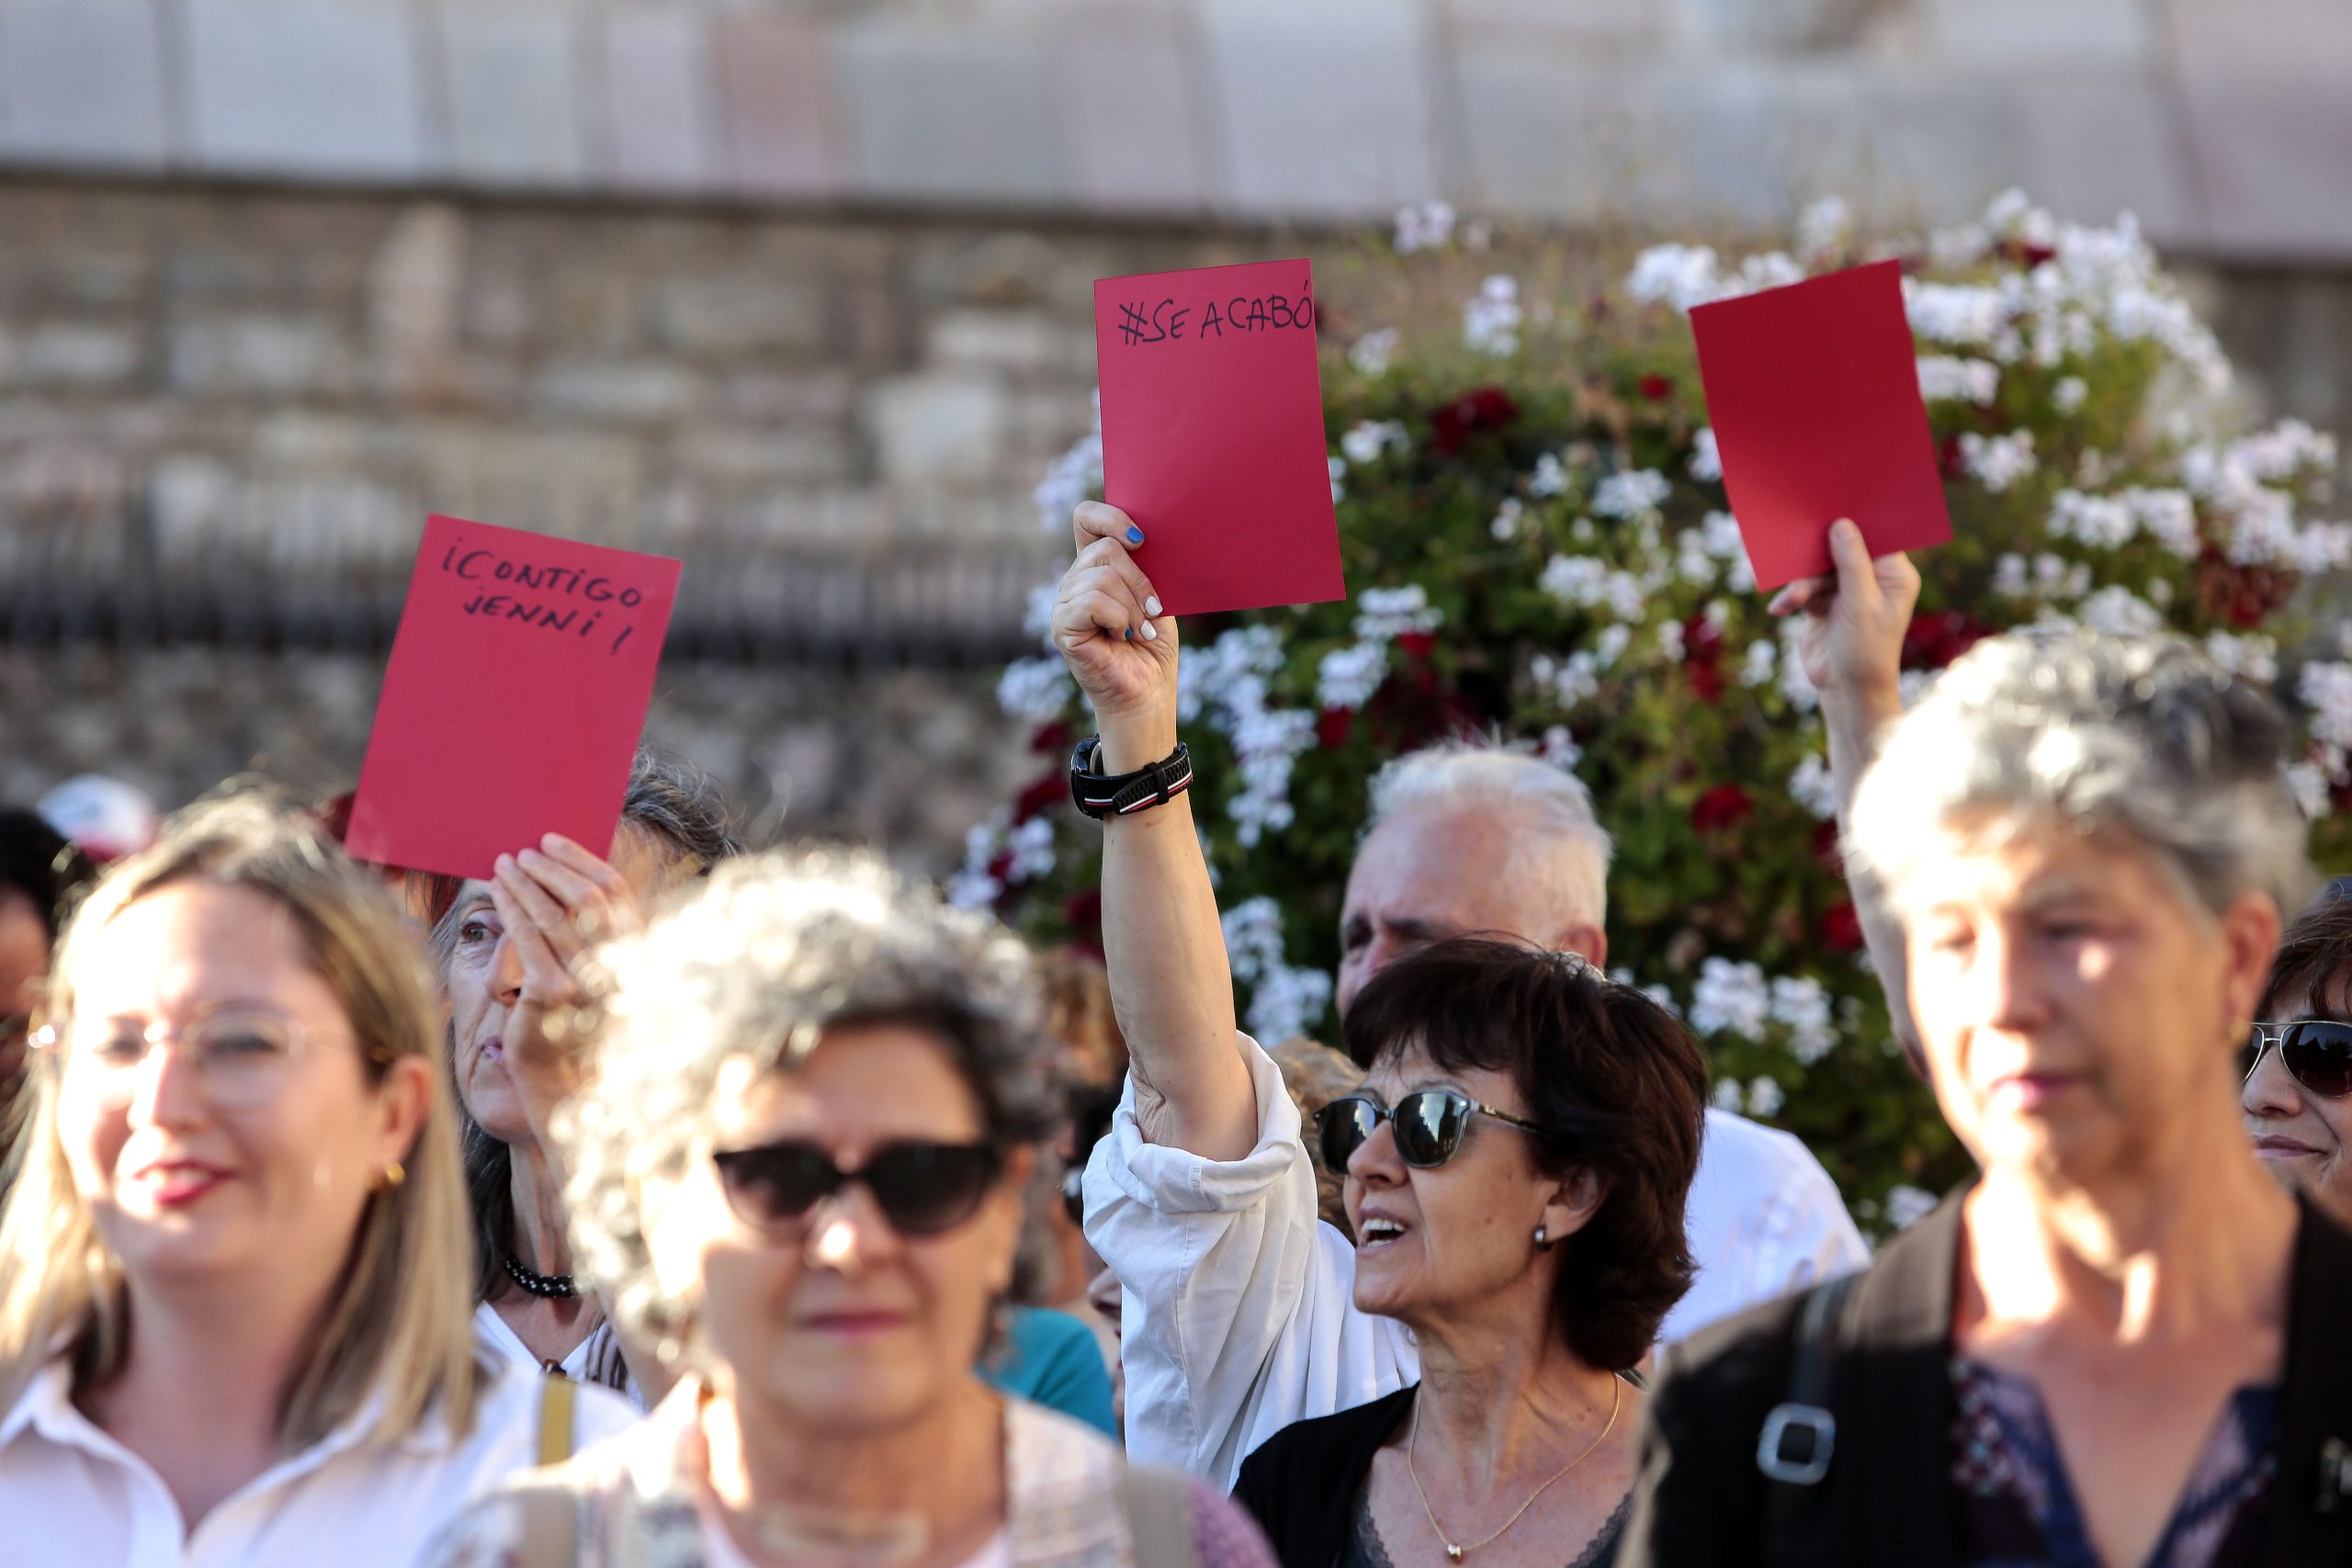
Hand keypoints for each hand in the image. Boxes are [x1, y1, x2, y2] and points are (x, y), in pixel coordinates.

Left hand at [487, 833, 642, 1080]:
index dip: (583, 860)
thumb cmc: (568, 1010)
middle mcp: (617, 963)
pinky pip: (526, 937)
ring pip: (552, 914)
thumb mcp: (588, 965)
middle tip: (524, 851)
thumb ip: (585, 927)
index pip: (614, 891)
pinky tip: (496, 893)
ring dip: (525, 883)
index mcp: (633, 950)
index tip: (553, 841)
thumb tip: (556, 872)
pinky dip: (510, 907)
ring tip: (504, 865)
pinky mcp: (551, 992)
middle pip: (586, 898)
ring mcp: (586, 979)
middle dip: (551, 868)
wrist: (556, 1069)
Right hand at [1053, 501, 1177, 766]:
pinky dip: (1119, 618)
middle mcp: (1074, 580)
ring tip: (1140, 632)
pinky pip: (1093, 602)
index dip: (1111, 517)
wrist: (1148, 693)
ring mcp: (1064, 603)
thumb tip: (1144, 539)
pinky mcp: (1062, 627)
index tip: (1142, 539)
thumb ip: (1145, 567)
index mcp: (1096, 567)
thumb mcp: (1156, 597)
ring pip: (1102, 576)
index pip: (1087, 519)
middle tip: (1153, 611)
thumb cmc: (1153, 648)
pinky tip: (1124, 637)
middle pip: (1105, 549)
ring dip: (1133, 606)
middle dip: (1139, 580)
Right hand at [1766, 519, 1918, 706]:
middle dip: (1819, 551)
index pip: (1877, 537)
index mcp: (1894, 575)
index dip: (1857, 521)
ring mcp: (1845, 591)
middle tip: (1801, 537)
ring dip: (1803, 583)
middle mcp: (1871, 579)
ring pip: (1817, 568)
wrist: (1845, 691)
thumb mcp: (1860, 603)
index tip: (1834, 505)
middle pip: (1841, 548)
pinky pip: (1803, 588)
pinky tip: (1783, 609)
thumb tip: (1842, 524)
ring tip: (1794, 599)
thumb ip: (1851, 562)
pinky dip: (1792, 597)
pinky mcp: (1822, 604)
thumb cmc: (1865, 649)